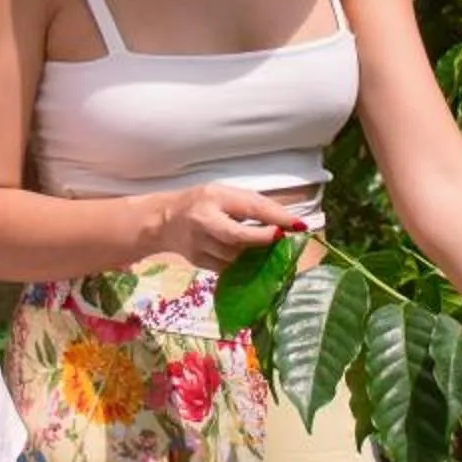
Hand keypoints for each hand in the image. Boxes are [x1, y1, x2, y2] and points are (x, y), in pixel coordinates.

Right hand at [145, 184, 308, 271]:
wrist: (164, 221)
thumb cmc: (201, 202)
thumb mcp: (223, 194)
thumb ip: (250, 205)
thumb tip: (284, 220)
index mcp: (214, 197)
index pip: (250, 206)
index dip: (276, 217)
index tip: (298, 225)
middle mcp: (204, 221)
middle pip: (238, 236)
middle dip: (264, 240)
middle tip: (282, 240)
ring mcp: (200, 245)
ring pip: (235, 256)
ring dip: (257, 255)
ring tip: (271, 251)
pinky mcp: (199, 262)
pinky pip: (227, 267)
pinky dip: (243, 266)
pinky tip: (253, 262)